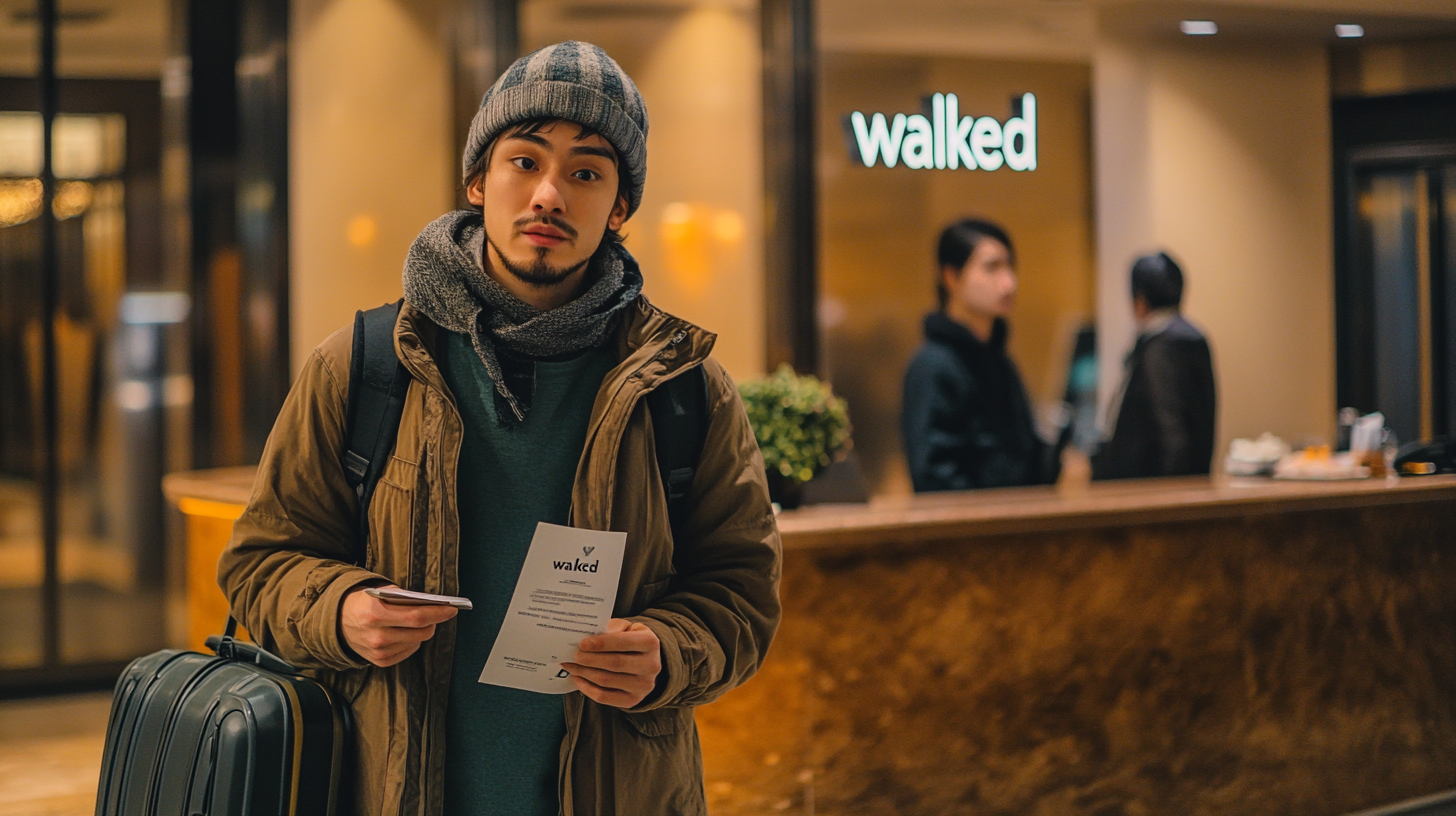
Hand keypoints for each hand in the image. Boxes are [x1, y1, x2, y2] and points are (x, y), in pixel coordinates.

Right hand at [340, 584, 457, 666]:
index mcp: (375, 615)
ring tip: (419, 621)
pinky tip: (406, 633)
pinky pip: (408, 652)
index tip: (452, 609)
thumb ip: (403, 597)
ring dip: (422, 631)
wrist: (338, 621)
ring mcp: (378, 652)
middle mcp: (377, 636)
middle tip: (439, 613)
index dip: (438, 613)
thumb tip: (431, 603)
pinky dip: (412, 641)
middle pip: (420, 632)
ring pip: (416, 642)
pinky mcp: (380, 661)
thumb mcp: (380, 592)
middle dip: (434, 622)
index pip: (417, 616)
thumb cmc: (364, 602)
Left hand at [562, 619, 661, 707]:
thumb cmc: (630, 640)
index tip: (582, 643)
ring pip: (606, 681)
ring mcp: (643, 686)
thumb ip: (610, 629)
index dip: (601, 643)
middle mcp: (651, 666)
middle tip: (573, 655)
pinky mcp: (633, 700)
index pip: (623, 642)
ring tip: (571, 665)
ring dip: (584, 673)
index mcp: (650, 642)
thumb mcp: (626, 627)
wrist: (646, 662)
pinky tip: (577, 678)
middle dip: (590, 659)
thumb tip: (585, 639)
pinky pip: (604, 697)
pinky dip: (586, 688)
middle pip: (615, 663)